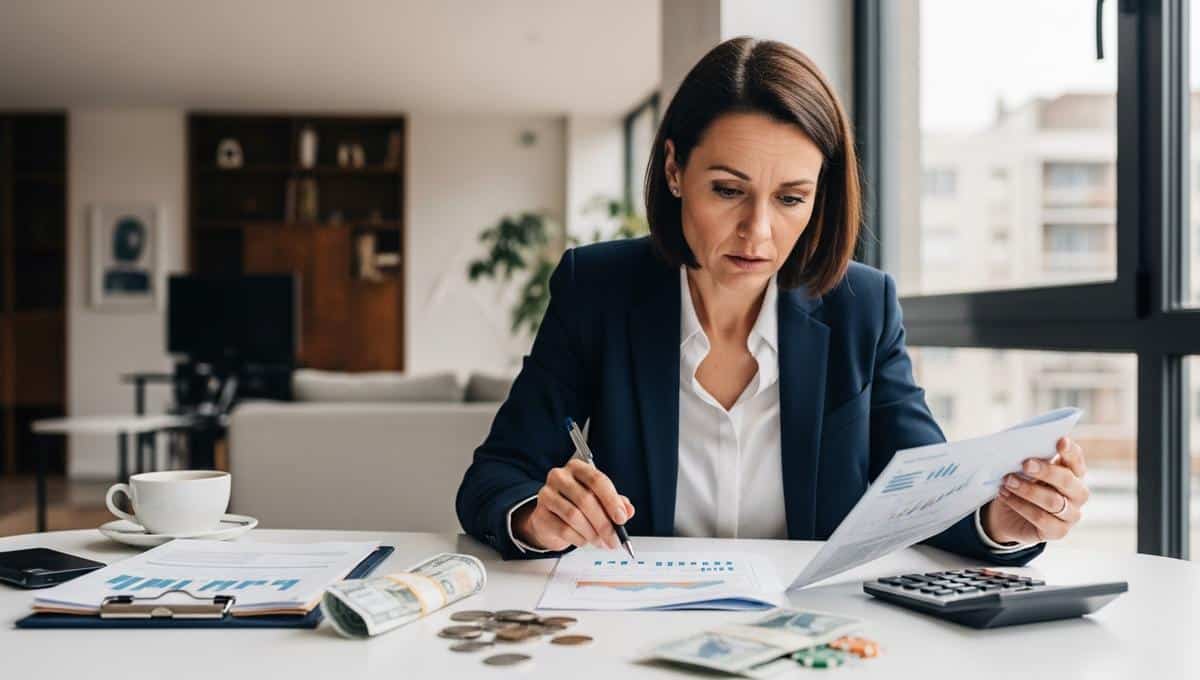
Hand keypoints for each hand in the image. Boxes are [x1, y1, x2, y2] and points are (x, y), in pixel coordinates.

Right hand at [513, 458, 635, 550]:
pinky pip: (564, 529)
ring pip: (574, 516)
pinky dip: (579, 539)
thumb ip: (616, 503)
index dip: (611, 500)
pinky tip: (584, 540)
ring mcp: (547, 494)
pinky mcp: (540, 514)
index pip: (597, 480)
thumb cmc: (577, 505)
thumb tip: (628, 510)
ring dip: (592, 533)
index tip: (621, 518)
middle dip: (604, 524)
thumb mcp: (600, 501)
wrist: (550, 520)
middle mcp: (560, 477)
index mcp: (578, 468)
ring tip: (600, 541)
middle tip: (614, 538)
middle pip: (586, 500)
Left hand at [982, 437, 1089, 543]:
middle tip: (1025, 464)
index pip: (1076, 459)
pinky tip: (1006, 496)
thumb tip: (1021, 447)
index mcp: (1073, 473)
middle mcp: (1078, 494)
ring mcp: (1071, 514)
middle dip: (1046, 471)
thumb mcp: (1026, 470)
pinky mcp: (1058, 531)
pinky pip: (1041, 518)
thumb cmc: (1022, 484)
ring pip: (1053, 501)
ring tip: (1007, 481)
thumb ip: (1031, 459)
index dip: (1070, 450)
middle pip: (1067, 480)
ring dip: (1028, 490)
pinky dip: (1021, 506)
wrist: (1008, 514)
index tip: (1060, 440)